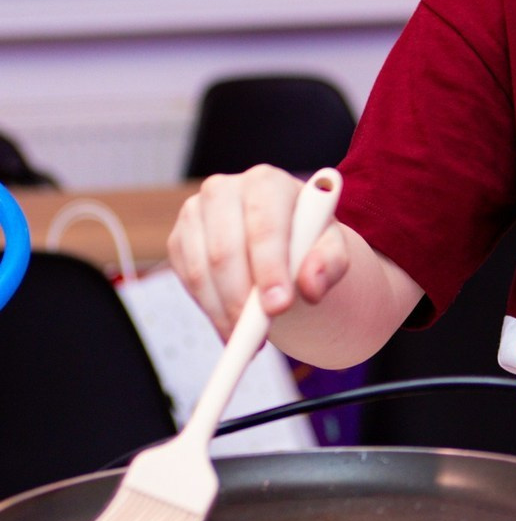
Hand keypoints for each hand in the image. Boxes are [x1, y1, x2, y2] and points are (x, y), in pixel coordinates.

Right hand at [167, 164, 349, 340]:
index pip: (265, 225)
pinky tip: (231, 325)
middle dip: (241, 298)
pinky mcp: (179, 238)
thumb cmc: (308, 239)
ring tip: (250, 338)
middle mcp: (225, 189)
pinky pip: (186, 282)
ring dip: (223, 311)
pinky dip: (209, 311)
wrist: (282, 239)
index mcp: (267, 182)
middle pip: (225, 250)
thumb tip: (311, 285)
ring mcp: (195, 212)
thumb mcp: (331, 247)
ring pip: (200, 270)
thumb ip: (329, 264)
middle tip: (259, 333)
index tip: (278, 306)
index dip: (270, 268)